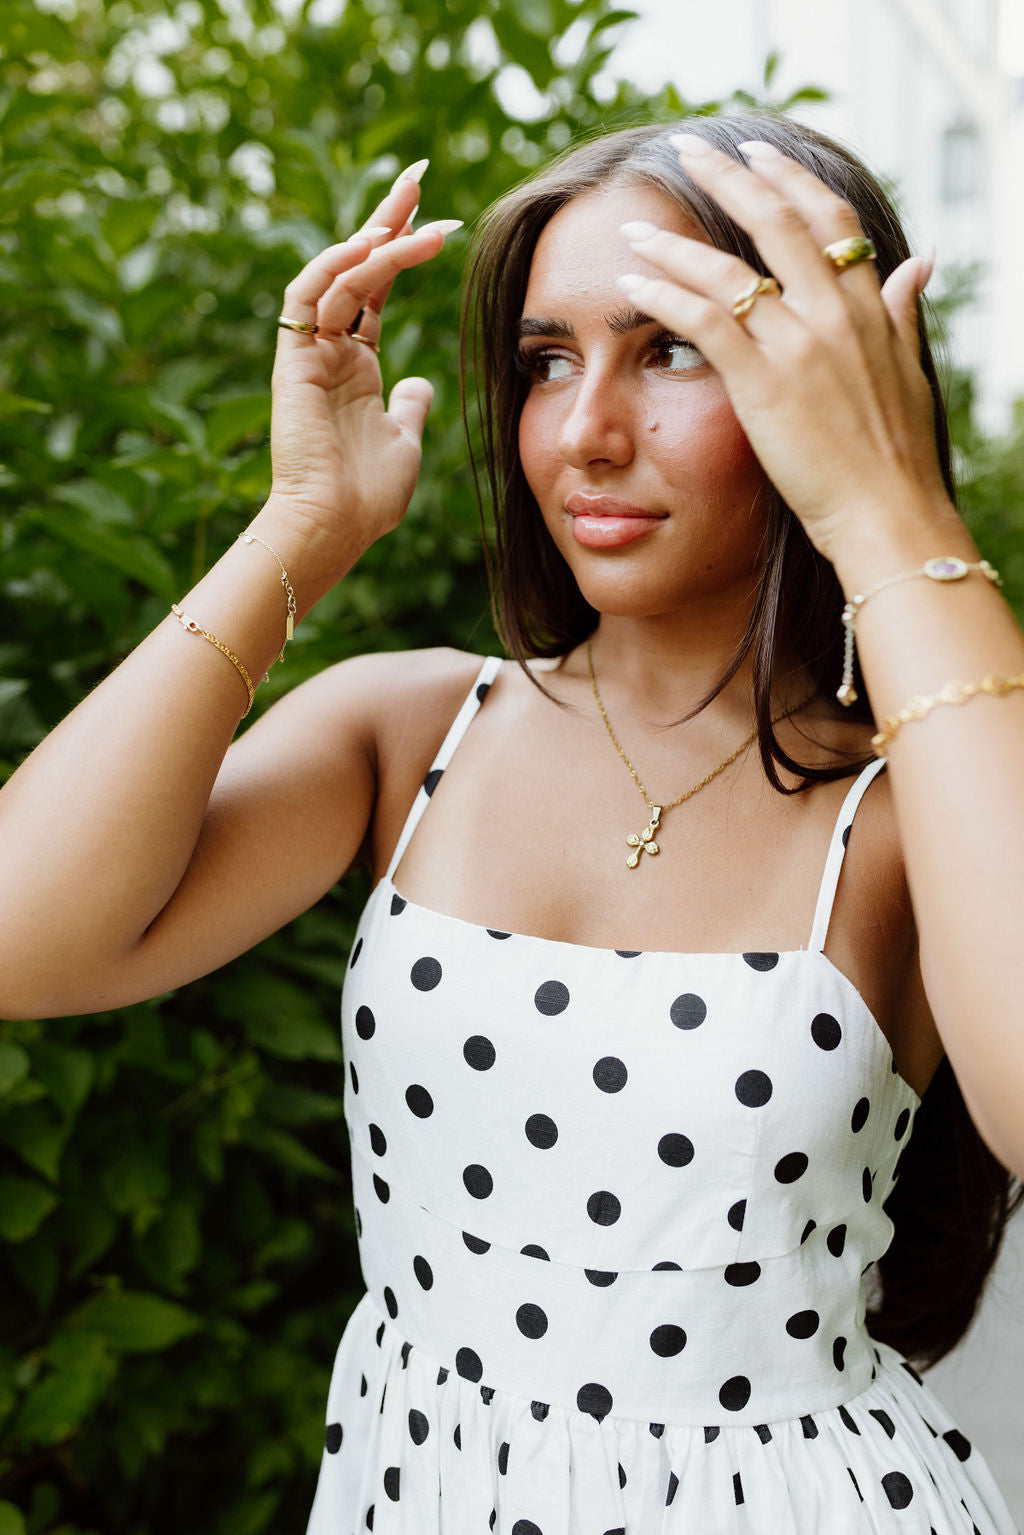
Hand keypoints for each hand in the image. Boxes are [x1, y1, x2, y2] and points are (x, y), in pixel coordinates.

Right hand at [266, 160, 462, 555]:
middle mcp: (331, 350)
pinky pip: (309, 296)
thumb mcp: (404, 442)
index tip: (436, 213)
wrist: (335, 526)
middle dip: (385, 216)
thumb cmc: (368, 497)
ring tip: (419, 216)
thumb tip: (419, 384)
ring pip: (339, 275)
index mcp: (356, 365)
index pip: (377, 289)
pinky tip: (373, 246)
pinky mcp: (294, 360)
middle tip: (417, 174)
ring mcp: (310, 352)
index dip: (402, 248)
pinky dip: (337, 267)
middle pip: (356, 266)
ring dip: (378, 241)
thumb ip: (409, 407)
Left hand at [615, 135, 954, 562]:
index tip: (758, 154)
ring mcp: (798, 345)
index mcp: (870, 310)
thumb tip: (918, 263)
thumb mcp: (910, 374)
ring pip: (727, 268)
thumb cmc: (897, 460)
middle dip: (727, 177)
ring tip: (633, 226)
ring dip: (673, 241)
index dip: (791, 179)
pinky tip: (631, 284)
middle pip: (775, 220)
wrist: (889, 515)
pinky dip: (664, 295)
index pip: (830, 221)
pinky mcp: (763, 383)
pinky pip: (703, 321)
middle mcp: (835, 314)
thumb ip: (902, 313)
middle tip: (686, 151)